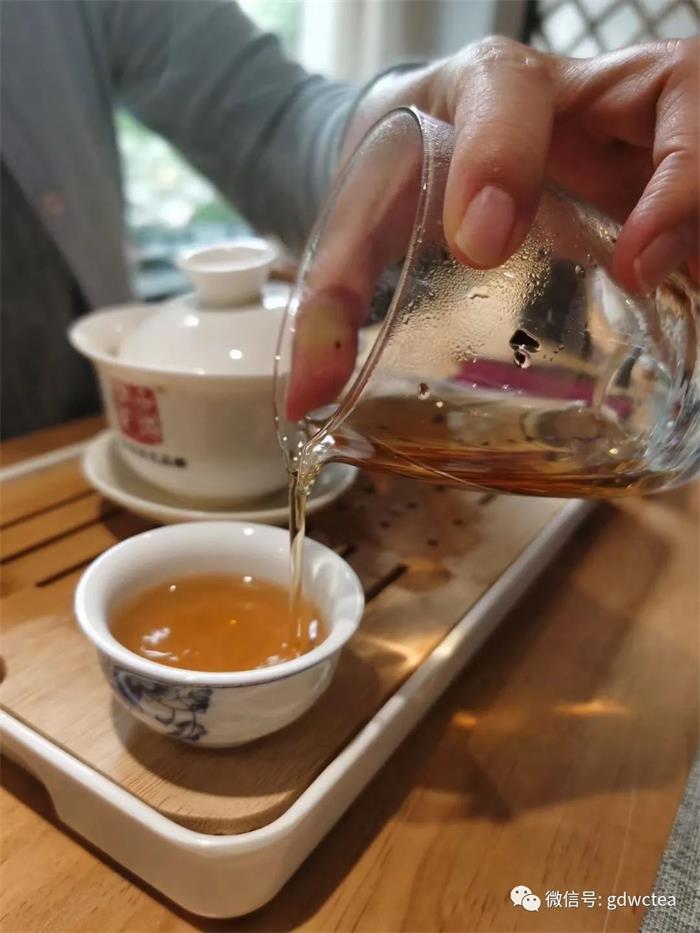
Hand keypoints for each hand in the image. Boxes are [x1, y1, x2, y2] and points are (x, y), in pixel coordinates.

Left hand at [286, 37, 698, 419]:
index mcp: (489, 89)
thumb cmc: (404, 173)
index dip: (506, 155)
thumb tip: (303, 398)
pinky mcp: (654, 173)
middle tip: (638, 266)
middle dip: (674, 174)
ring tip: (691, 284)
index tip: (483, 240)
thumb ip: (330, 303)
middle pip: (668, 90)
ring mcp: (632, 132)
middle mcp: (581, 96)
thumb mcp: (360, 223)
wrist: (429, 141)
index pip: (510, 97)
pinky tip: (690, 292)